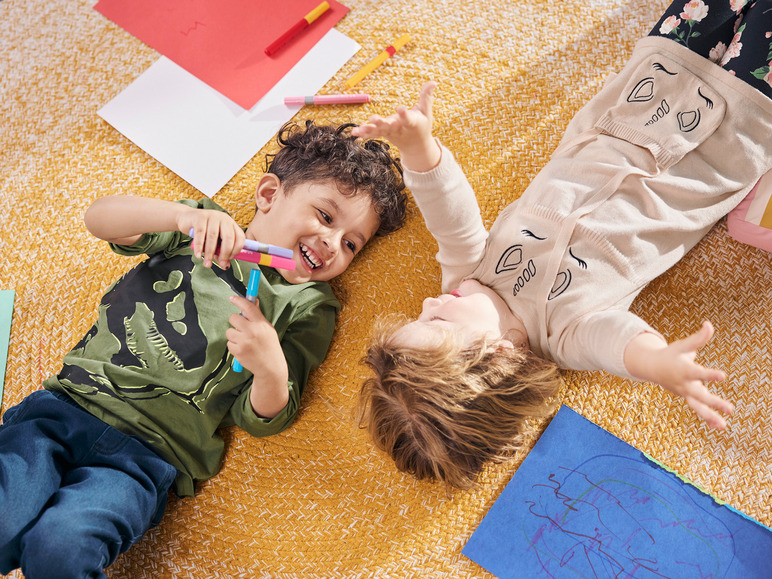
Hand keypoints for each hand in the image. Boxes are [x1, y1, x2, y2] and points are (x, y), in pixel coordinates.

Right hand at [179, 210, 244, 268]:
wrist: (186, 218)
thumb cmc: (204, 232)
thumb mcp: (215, 242)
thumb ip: (221, 253)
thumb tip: (225, 266)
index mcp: (231, 224)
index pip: (240, 237)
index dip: (236, 250)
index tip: (229, 259)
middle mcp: (224, 218)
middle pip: (228, 237)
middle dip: (225, 253)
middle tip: (221, 264)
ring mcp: (212, 216)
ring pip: (213, 236)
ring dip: (210, 253)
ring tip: (207, 264)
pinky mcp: (199, 217)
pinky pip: (200, 233)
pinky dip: (199, 246)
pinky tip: (198, 255)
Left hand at [227, 295, 288, 417]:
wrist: (270, 367)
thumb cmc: (269, 345)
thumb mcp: (268, 329)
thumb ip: (258, 316)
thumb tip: (253, 301)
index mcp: (261, 324)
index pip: (248, 307)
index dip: (238, 300)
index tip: (232, 298)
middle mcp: (252, 331)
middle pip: (233, 318)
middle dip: (235, 322)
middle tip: (242, 328)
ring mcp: (244, 341)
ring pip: (229, 331)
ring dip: (234, 335)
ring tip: (245, 342)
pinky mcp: (237, 351)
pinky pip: (229, 343)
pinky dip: (234, 346)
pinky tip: (244, 350)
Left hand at [352, 81, 439, 171]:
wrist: (416, 147)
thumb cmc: (422, 126)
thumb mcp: (426, 112)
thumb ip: (427, 97)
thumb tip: (434, 82)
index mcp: (412, 124)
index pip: (408, 119)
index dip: (404, 114)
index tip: (400, 108)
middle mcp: (400, 129)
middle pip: (390, 126)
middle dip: (382, 123)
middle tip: (373, 119)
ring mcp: (390, 133)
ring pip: (379, 131)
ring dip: (370, 129)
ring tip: (361, 128)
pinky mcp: (383, 134)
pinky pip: (373, 134)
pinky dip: (364, 133)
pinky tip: (354, 132)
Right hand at [624, 321, 732, 428]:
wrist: (652, 367)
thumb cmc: (671, 354)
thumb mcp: (683, 345)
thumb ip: (698, 338)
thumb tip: (709, 324)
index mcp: (683, 369)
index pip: (698, 373)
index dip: (710, 375)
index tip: (723, 376)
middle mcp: (684, 383)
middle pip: (699, 394)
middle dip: (714, 402)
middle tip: (730, 408)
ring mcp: (685, 392)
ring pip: (697, 406)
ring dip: (710, 416)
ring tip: (723, 425)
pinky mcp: (688, 397)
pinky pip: (698, 409)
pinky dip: (707, 418)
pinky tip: (719, 426)